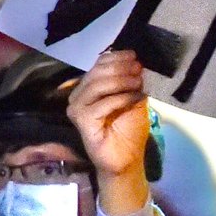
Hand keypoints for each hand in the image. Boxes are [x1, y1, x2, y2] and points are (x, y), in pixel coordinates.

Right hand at [67, 50, 150, 215]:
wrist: (127, 158)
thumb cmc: (129, 130)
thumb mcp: (134, 99)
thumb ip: (131, 81)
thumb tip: (135, 62)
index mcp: (90, 88)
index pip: (99, 65)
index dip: (117, 58)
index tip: (135, 56)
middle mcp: (79, 95)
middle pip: (97, 73)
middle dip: (120, 68)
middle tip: (138, 70)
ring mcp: (77, 108)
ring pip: (97, 86)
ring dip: (120, 82)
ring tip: (138, 83)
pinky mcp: (81, 121)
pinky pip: (101, 104)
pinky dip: (121, 99)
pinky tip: (135, 98)